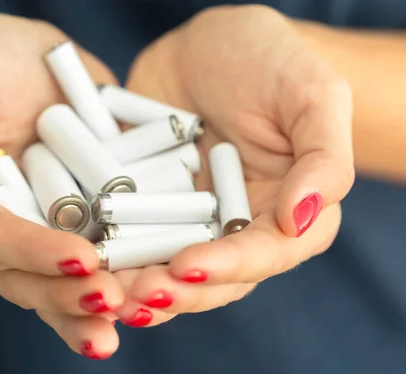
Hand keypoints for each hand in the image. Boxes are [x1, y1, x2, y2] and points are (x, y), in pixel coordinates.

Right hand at [0, 14, 123, 358]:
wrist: (20, 63)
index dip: (32, 253)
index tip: (79, 259)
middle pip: (25, 280)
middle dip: (67, 296)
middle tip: (111, 301)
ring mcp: (34, 239)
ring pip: (57, 288)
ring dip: (92, 311)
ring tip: (130, 316)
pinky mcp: (74, 231)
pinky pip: (92, 268)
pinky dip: (119, 287)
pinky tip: (145, 305)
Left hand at [113, 5, 353, 325]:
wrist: (210, 47)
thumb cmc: (272, 61)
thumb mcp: (313, 95)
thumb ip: (324, 160)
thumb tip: (300, 221)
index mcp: (285, 214)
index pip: (263, 254)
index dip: (227, 268)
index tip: (187, 268)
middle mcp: (237, 229)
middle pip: (211, 279)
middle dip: (175, 292)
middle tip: (137, 294)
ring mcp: (188, 223)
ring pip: (165, 270)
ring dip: (135, 288)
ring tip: (103, 293)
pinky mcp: (147, 209)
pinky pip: (128, 239)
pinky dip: (107, 256)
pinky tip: (82, 264)